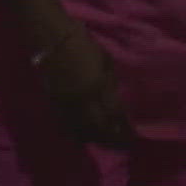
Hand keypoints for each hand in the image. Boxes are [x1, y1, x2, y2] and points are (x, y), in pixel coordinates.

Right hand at [33, 24, 133, 147]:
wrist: (51, 40)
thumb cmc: (82, 44)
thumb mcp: (105, 61)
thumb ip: (110, 84)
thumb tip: (117, 102)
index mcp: (97, 86)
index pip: (114, 114)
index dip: (124, 128)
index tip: (134, 137)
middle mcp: (82, 100)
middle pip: (99, 128)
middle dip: (112, 139)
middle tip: (123, 146)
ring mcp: (66, 104)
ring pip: (82, 131)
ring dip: (97, 140)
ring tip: (108, 145)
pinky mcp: (54, 105)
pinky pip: (68, 126)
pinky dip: (79, 135)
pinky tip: (86, 138)